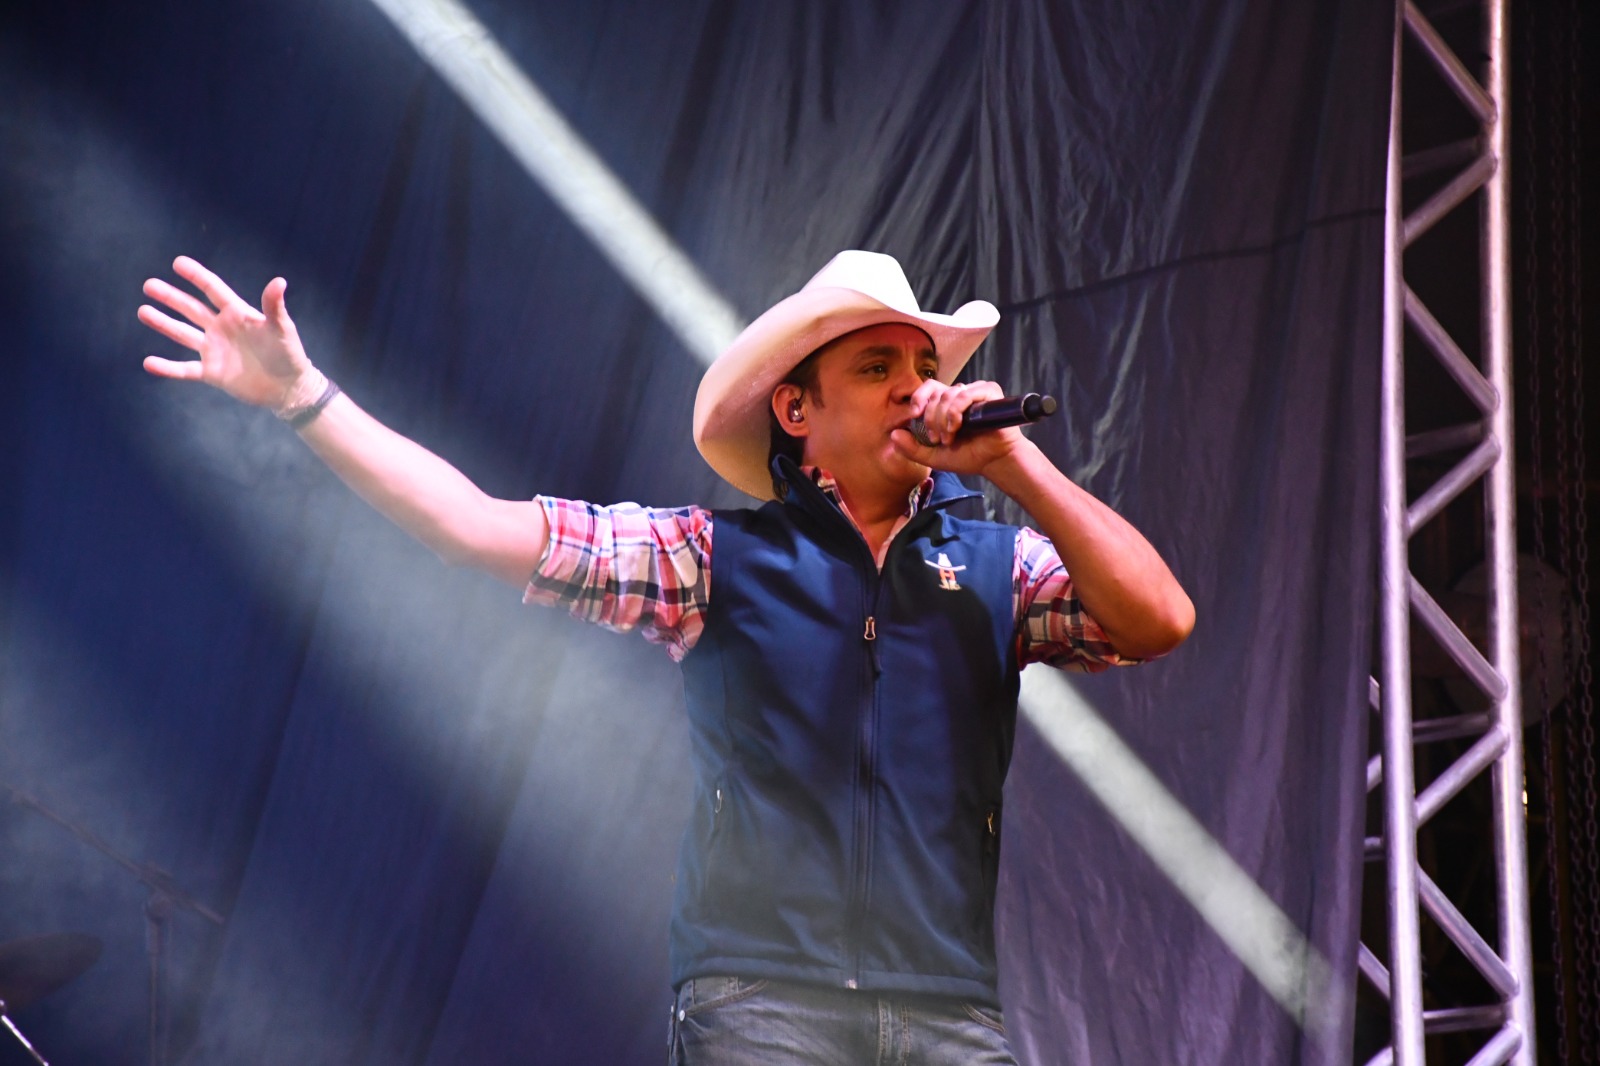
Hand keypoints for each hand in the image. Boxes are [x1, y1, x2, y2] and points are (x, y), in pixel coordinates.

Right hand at [138, 256, 319, 410]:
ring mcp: (214, 350)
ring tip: (143, 311)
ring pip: (183, 333)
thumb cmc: (288, 354)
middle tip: (149, 285)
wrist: (289, 388)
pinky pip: (184, 369)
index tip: (177, 263)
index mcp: (237, 314)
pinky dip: (167, 368)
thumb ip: (274, 306)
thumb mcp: (282, 328)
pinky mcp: (211, 372)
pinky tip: (149, 362)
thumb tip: (279, 281)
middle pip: (191, 309)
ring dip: (163, 323)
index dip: (197, 276)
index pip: (213, 290)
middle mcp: (221, 329)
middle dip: (171, 297)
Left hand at [890, 379, 1029, 477]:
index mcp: (947, 403)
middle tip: (937, 439)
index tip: (914, 415)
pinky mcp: (989, 393)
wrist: (994, 462)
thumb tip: (893, 434)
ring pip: (948, 395)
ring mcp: (975, 391)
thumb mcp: (933, 457)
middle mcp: (960, 394)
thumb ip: (912, 448)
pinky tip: (957, 427)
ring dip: (943, 419)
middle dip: (930, 418)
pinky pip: (966, 394)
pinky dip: (956, 411)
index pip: (928, 388)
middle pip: (935, 393)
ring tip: (949, 438)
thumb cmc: (968, 456)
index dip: (918, 398)